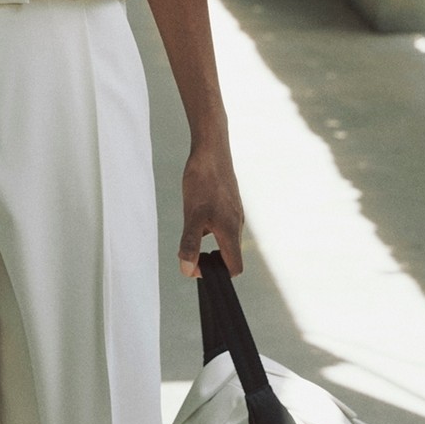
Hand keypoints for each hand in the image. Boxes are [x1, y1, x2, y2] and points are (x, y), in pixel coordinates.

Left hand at [179, 142, 243, 278]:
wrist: (211, 149)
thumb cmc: (202, 181)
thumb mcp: (192, 215)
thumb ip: (190, 244)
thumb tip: (188, 270)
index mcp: (231, 231)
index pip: (234, 268)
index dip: (217, 274)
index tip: (196, 264)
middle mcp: (237, 224)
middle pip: (230, 255)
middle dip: (210, 259)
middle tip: (189, 249)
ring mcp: (235, 212)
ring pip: (225, 238)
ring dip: (208, 242)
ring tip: (191, 227)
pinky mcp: (230, 202)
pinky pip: (222, 224)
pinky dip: (210, 227)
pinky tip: (196, 211)